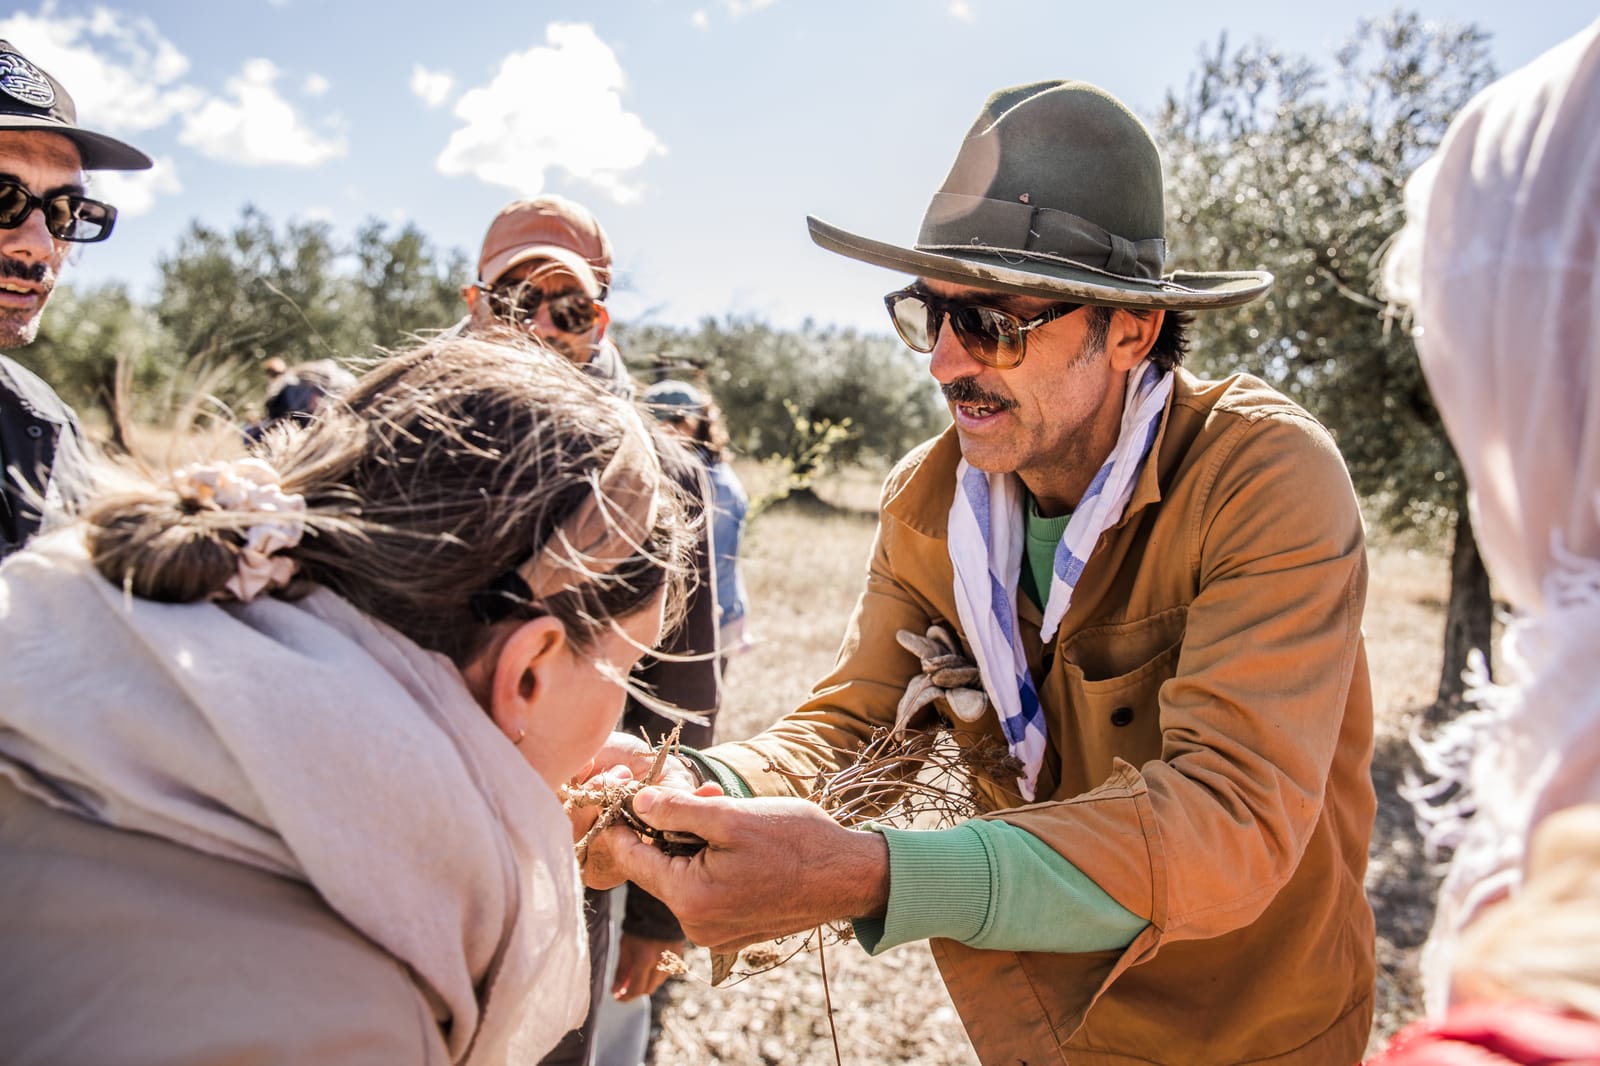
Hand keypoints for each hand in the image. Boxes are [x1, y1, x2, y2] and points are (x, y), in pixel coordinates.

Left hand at [594, 787, 890, 952]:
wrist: (851, 877)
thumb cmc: (797, 842)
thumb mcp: (732, 816)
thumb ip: (677, 810)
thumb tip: (638, 803)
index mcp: (690, 898)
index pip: (631, 859)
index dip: (624, 823)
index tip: (625, 794)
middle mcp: (696, 926)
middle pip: (658, 868)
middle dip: (671, 827)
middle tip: (703, 794)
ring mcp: (715, 934)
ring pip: (684, 878)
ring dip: (694, 843)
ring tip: (727, 811)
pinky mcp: (735, 932)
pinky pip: (706, 893)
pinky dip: (711, 864)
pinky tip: (738, 841)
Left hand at [612, 932, 685, 1000]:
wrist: (657, 910)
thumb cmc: (637, 928)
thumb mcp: (625, 948)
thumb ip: (620, 972)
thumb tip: (615, 992)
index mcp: (644, 960)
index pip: (636, 990)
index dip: (625, 997)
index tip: (617, 997)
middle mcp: (660, 963)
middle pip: (648, 989)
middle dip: (635, 991)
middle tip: (625, 987)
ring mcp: (672, 960)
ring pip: (658, 982)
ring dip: (646, 983)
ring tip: (636, 973)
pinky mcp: (679, 956)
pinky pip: (666, 973)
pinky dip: (656, 974)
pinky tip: (649, 965)